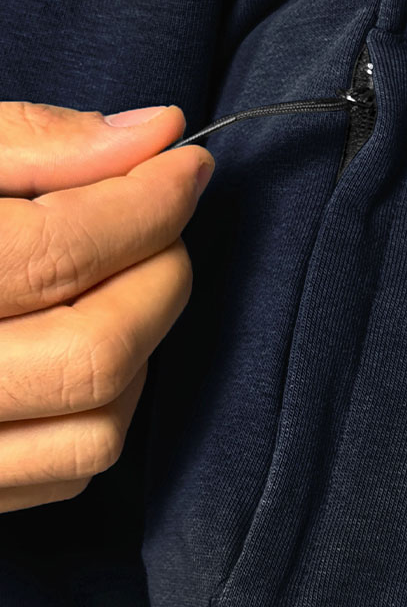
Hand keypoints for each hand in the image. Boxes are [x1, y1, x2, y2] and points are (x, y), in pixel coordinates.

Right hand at [0, 101, 213, 512]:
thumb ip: (25, 144)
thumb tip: (154, 132)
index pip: (55, 253)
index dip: (144, 203)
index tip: (182, 166)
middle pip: (91, 353)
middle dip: (159, 278)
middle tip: (161, 223)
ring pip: (95, 431)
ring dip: (142, 349)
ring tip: (122, 282)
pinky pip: (65, 474)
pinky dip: (105, 410)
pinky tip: (82, 347)